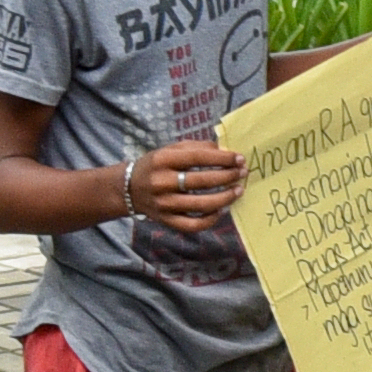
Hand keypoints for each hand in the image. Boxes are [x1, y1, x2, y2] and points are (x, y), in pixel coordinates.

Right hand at [126, 139, 243, 231]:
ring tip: (238, 190)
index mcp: (163, 160)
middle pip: (202, 181)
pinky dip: (210, 220)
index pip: (198, 158)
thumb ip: (197, 147)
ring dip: (225, 198)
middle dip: (228, 176)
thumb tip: (225, 150)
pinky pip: (192, 224)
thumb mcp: (170, 150)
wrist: (128, 188)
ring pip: (201, 204)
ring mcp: (164, 204)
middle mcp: (162, 182)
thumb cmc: (156, 166)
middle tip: (242, 173)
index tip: (240, 159)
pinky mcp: (166, 220)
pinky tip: (221, 210)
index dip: (222, 158)